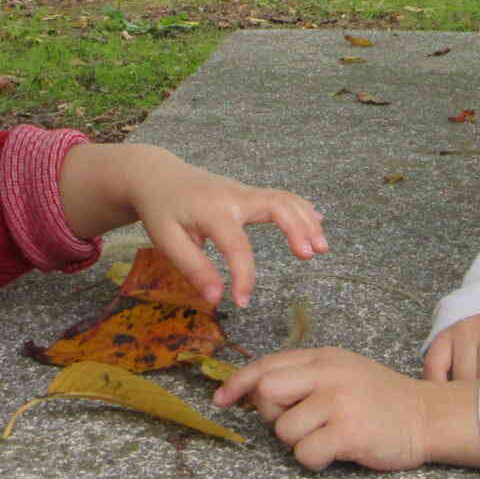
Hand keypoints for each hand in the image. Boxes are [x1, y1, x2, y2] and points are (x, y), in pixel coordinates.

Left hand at [59, 144, 325, 307]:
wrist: (157, 176)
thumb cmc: (162, 211)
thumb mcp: (167, 241)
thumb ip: (194, 268)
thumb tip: (217, 298)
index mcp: (212, 210)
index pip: (236, 245)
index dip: (244, 276)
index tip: (243, 302)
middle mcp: (234, 196)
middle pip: (275, 205)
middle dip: (296, 229)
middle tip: (310, 255)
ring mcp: (244, 191)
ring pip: (284, 199)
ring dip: (305, 220)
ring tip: (322, 247)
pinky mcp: (249, 193)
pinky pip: (281, 197)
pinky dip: (302, 208)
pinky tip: (318, 222)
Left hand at [213, 348, 479, 470]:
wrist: (428, 415)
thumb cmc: (380, 399)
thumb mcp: (342, 372)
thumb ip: (303, 376)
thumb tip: (252, 393)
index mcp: (323, 358)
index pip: (266, 365)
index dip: (238, 383)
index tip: (221, 400)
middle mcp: (327, 374)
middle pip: (267, 392)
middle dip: (272, 414)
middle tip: (299, 422)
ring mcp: (338, 402)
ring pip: (284, 430)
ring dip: (299, 443)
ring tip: (328, 437)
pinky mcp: (348, 432)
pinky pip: (305, 454)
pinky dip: (315, 461)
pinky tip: (336, 452)